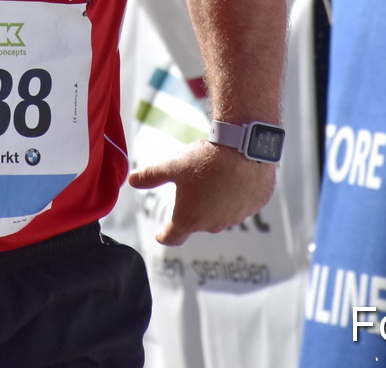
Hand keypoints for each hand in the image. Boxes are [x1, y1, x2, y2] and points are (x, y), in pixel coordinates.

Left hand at [128, 142, 275, 244]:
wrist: (244, 149)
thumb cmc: (206, 160)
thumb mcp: (172, 165)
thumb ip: (151, 176)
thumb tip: (131, 181)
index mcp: (189, 219)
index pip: (172, 237)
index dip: (164, 235)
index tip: (161, 234)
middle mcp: (212, 225)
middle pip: (197, 222)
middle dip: (193, 209)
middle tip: (193, 185)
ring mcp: (235, 218)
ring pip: (220, 214)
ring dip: (216, 202)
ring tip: (215, 176)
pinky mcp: (254, 207)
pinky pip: (241, 204)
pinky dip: (236, 196)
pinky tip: (236, 177)